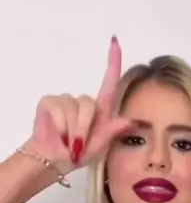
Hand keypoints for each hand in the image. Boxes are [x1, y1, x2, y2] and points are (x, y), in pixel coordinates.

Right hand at [25, 36, 130, 176]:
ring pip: (74, 110)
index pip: (109, 83)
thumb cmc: (78, 154)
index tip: (115, 42)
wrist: (54, 160)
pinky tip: (58, 134)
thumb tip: (129, 120)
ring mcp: (66, 100)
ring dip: (72, 131)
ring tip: (68, 142)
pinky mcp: (50, 102)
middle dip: (84, 129)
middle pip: (89, 105)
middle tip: (79, 145)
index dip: (113, 62)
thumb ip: (112, 132)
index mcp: (100, 110)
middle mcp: (84, 102)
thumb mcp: (100, 146)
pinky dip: (60, 127)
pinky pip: (59, 110)